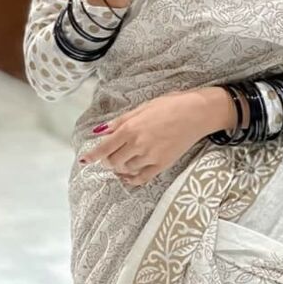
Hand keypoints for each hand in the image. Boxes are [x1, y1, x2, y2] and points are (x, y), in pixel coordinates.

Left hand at [78, 87, 235, 186]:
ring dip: (120, 167)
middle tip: (111, 153)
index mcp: (131, 128)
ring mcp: (150, 157)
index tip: (84, 160)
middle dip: (108, 159)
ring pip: (125, 170)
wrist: (197, 113)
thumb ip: (120, 121)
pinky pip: (140, 178)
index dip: (92, 156)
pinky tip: (129, 174)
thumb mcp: (143, 107)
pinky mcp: (161, 165)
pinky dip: (131, 178)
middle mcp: (138, 145)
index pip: (104, 148)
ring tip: (123, 159)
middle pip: (113, 162)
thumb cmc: (171, 104)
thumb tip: (100, 131)